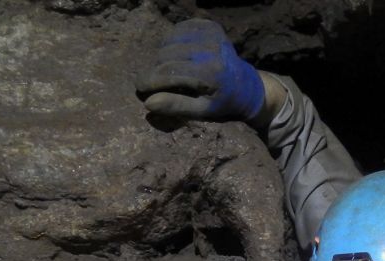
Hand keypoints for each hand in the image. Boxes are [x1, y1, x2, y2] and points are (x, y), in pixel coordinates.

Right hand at [135, 19, 264, 121]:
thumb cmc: (222, 102)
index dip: (149, 80)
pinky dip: (172, 41)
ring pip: (169, 40)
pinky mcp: (210, 26)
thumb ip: (176, 106)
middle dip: (155, 70)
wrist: (246, 85)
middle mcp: (211, 49)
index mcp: (210, 73)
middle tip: (152, 82)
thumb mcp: (202, 111)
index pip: (168, 73)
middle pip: (166, 55)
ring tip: (167, 70)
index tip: (138, 87)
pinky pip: (178, 29)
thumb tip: (149, 103)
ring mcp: (211, 34)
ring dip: (162, 55)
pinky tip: (176, 54)